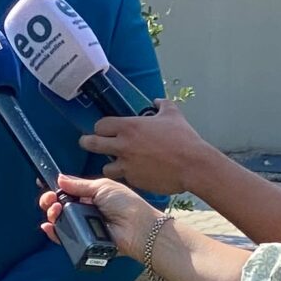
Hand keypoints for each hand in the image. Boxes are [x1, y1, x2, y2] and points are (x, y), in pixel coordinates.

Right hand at [40, 174, 159, 264]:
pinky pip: (64, 237)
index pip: (68, 191)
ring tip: (55, 210)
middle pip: (60, 205)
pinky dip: (54, 233)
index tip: (43, 183)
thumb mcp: (102, 186)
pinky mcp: (83, 241)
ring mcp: (84, 226)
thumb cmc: (126, 204)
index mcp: (92, 195)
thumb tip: (59, 178)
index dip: (56, 188)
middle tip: (49, 199)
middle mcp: (86, 211)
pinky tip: (49, 227)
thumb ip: (79, 184)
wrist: (138, 228)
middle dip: (50, 200)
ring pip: (60, 220)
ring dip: (52, 214)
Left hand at [79, 99, 211, 195]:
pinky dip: (127, 176)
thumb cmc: (184, 139)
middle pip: (91, 144)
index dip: (100, 127)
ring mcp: (127, 165)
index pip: (100, 125)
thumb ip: (162, 104)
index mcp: (129, 127)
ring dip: (109, 164)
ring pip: (105, 167)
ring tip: (116, 163)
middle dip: (87, 142)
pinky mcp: (134, 180)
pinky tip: (136, 173)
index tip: (102, 130)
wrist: (194, 165)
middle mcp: (123, 146)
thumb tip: (157, 100)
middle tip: (87, 142)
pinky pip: (123, 178)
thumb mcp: (173, 115)